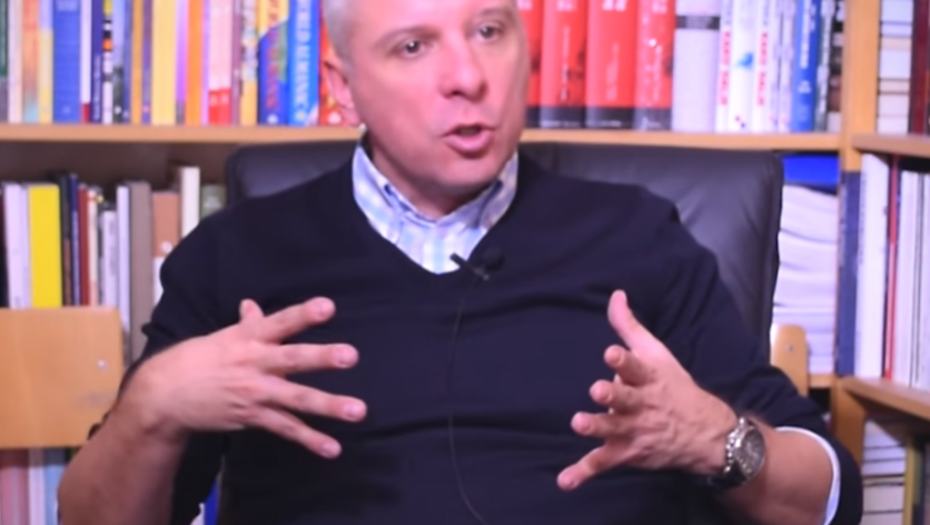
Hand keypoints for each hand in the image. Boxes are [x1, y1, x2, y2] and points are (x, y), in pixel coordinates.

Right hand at [118, 297, 366, 458]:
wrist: (165, 396)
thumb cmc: (196, 360)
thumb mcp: (221, 337)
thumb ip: (248, 324)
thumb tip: (252, 305)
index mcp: (249, 338)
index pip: (280, 322)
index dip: (303, 314)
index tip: (328, 307)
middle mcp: (255, 363)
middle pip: (292, 359)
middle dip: (322, 358)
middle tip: (350, 356)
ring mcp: (255, 392)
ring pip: (296, 399)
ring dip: (328, 405)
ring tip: (357, 411)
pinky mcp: (253, 417)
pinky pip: (286, 429)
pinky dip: (310, 440)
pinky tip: (333, 449)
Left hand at [557, 290, 736, 490]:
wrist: (706, 434)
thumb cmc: (674, 387)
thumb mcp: (657, 353)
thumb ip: (629, 326)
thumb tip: (615, 294)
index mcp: (649, 378)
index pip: (637, 367)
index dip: (624, 361)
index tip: (611, 353)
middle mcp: (642, 405)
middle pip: (626, 399)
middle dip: (612, 395)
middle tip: (597, 390)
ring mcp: (635, 431)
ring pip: (614, 430)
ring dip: (598, 428)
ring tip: (580, 423)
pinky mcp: (626, 453)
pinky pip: (603, 463)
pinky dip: (584, 473)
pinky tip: (565, 480)